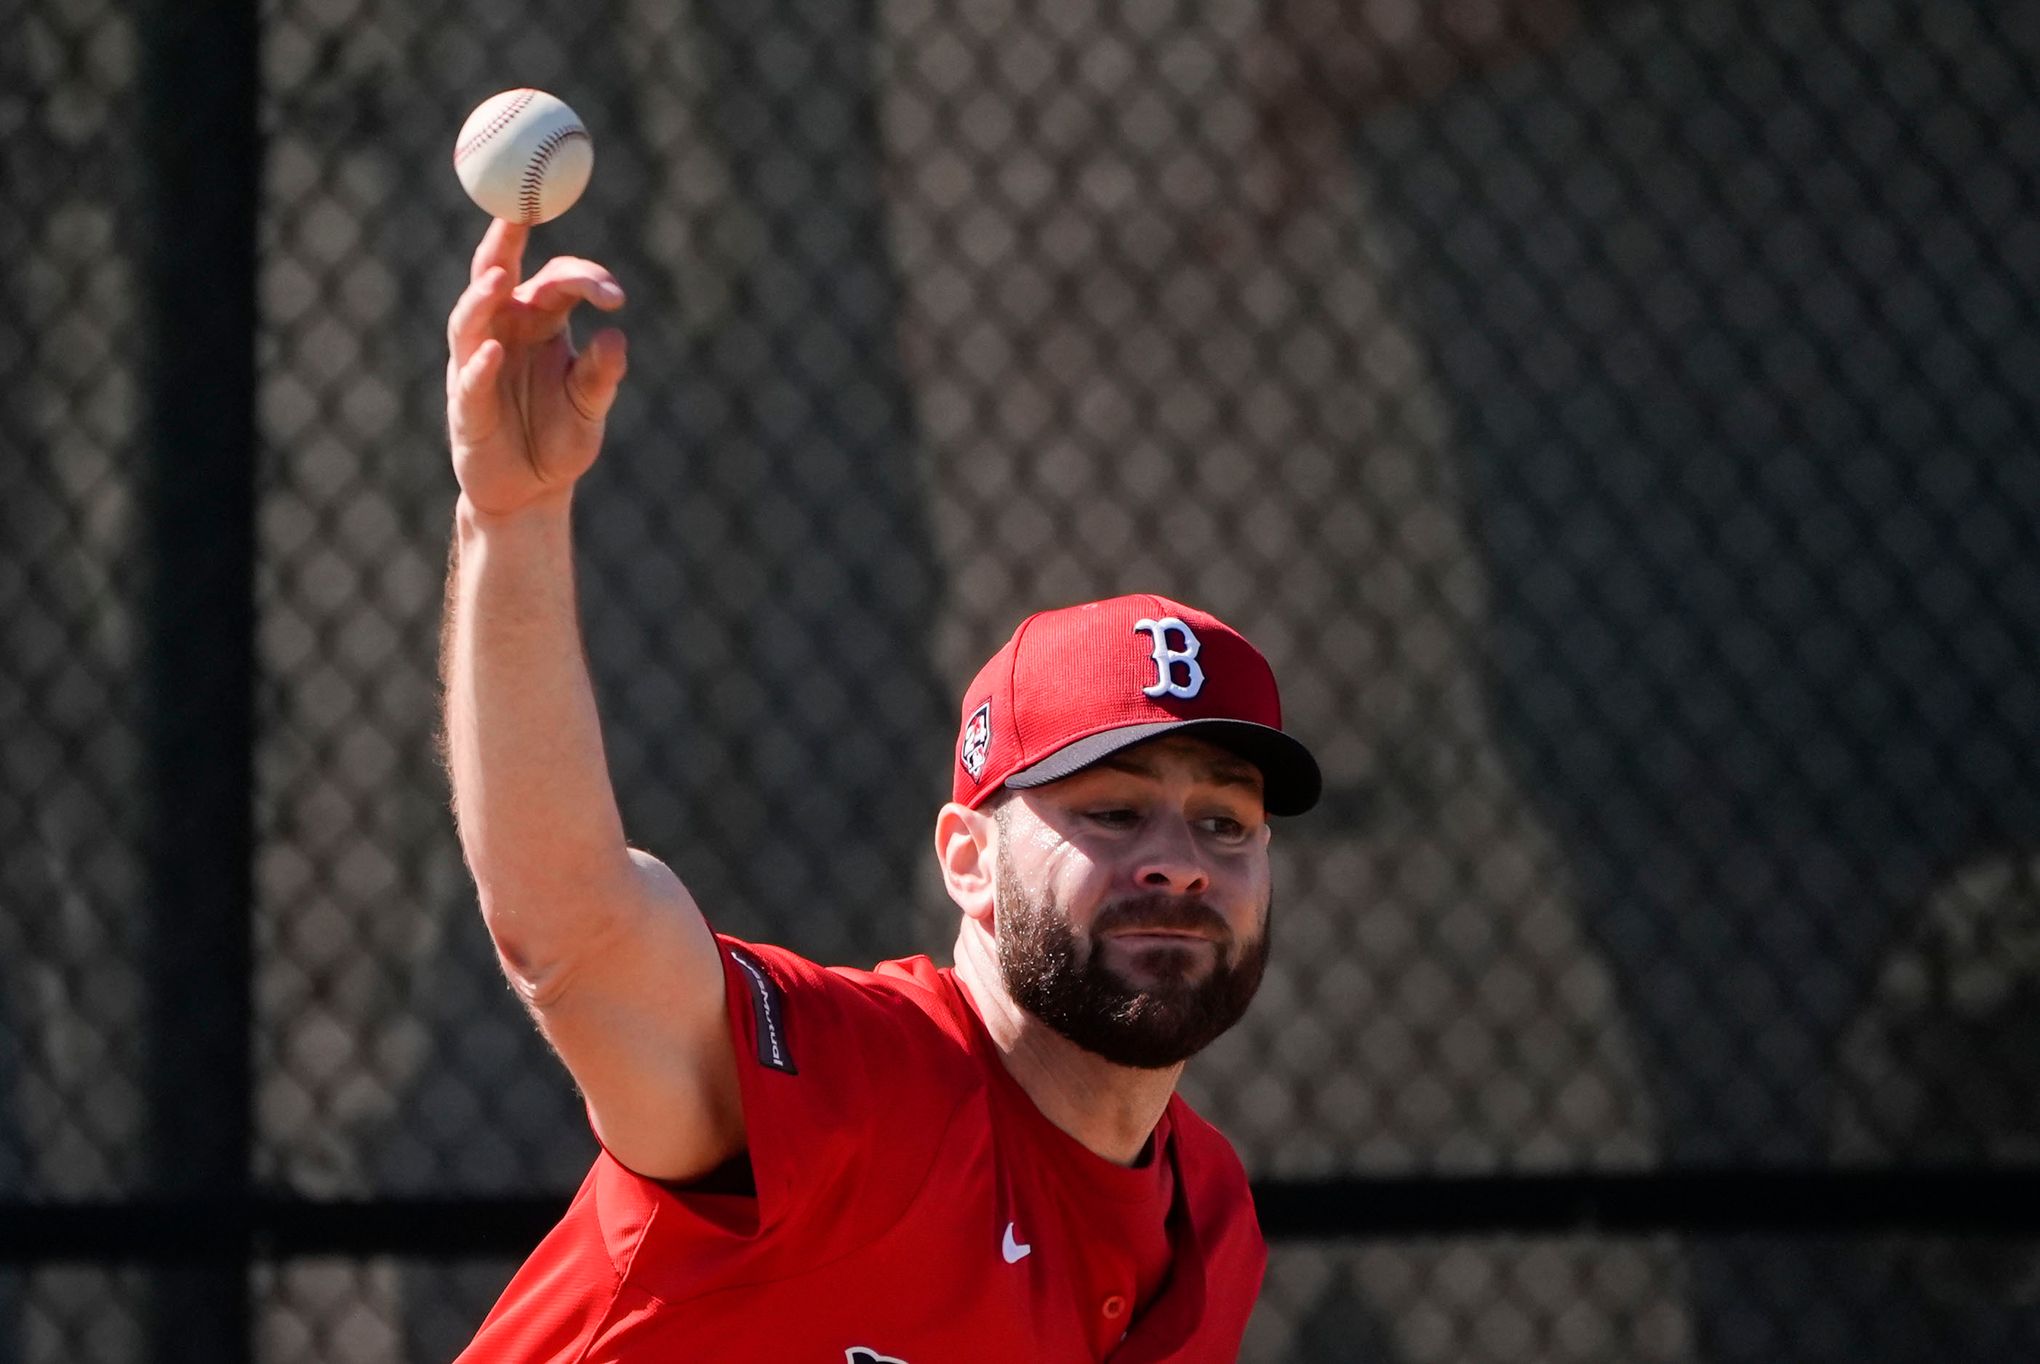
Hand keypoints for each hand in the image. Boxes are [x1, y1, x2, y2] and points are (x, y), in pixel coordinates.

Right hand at [445, 219, 628, 516]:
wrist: (532, 492)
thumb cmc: (559, 437)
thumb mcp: (590, 405)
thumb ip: (602, 374)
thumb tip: (615, 336)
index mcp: (537, 322)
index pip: (555, 281)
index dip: (583, 279)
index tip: (615, 295)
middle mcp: (502, 332)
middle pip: (495, 275)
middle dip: (503, 240)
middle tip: (518, 210)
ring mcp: (477, 366)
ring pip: (470, 320)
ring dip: (483, 297)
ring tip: (501, 276)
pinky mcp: (466, 408)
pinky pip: (469, 381)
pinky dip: (480, 366)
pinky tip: (493, 352)